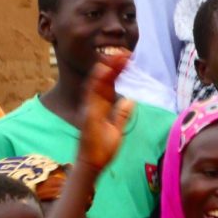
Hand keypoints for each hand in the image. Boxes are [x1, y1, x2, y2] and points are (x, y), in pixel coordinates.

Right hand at [78, 52, 133, 172]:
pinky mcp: (88, 116)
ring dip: (105, 70)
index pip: (109, 85)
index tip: (126, 60)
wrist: (92, 164)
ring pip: (96, 85)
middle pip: (103, 82)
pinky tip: (103, 72)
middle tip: (124, 53)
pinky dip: (96, 83)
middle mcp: (93, 105)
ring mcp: (89, 109)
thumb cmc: (102, 149)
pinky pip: (91, 97)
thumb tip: (129, 100)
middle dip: (112, 66)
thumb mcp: (117, 129)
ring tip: (115, 57)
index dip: (117, 72)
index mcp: (100, 107)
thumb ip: (121, 114)